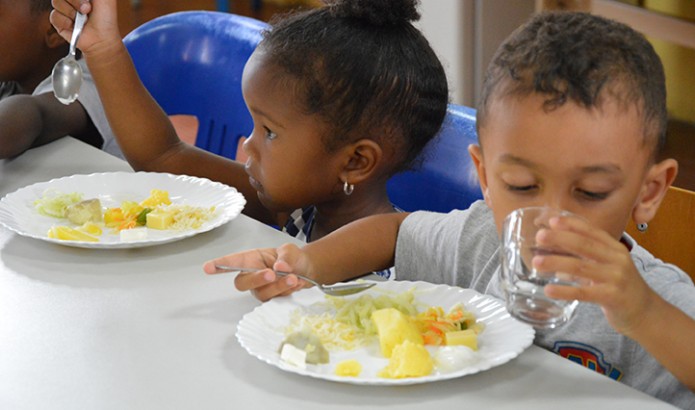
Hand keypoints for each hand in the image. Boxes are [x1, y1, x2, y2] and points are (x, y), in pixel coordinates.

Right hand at [50, 0, 120, 53]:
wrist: (102, 38)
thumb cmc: (106, 16)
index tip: (86, 0)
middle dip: (76, 0)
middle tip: (88, 8)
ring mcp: (62, 7)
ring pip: (56, 2)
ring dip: (72, 12)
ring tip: (83, 18)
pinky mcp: (57, 20)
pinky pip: (54, 16)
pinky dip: (66, 22)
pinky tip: (75, 26)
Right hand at [203, 244, 313, 301]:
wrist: (307, 271)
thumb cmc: (293, 258)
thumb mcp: (291, 251)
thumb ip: (286, 257)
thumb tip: (280, 267)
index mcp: (253, 259)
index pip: (234, 262)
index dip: (219, 265)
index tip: (207, 268)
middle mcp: (253, 274)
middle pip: (242, 283)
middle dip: (255, 279)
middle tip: (272, 274)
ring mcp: (260, 289)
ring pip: (261, 293)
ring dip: (279, 286)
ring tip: (294, 278)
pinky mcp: (270, 299)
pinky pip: (275, 299)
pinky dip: (287, 291)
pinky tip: (297, 283)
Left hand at [533, 215, 656, 336]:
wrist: (646, 312)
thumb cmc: (620, 287)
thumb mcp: (605, 268)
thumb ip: (582, 261)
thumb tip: (552, 258)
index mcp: (615, 248)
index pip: (592, 231)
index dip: (572, 224)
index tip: (552, 220)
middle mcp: (617, 259)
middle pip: (584, 244)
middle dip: (560, 238)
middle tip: (539, 236)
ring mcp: (616, 278)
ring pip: (581, 267)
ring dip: (556, 263)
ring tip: (536, 262)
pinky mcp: (612, 297)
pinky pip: (583, 292)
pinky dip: (564, 290)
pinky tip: (549, 289)